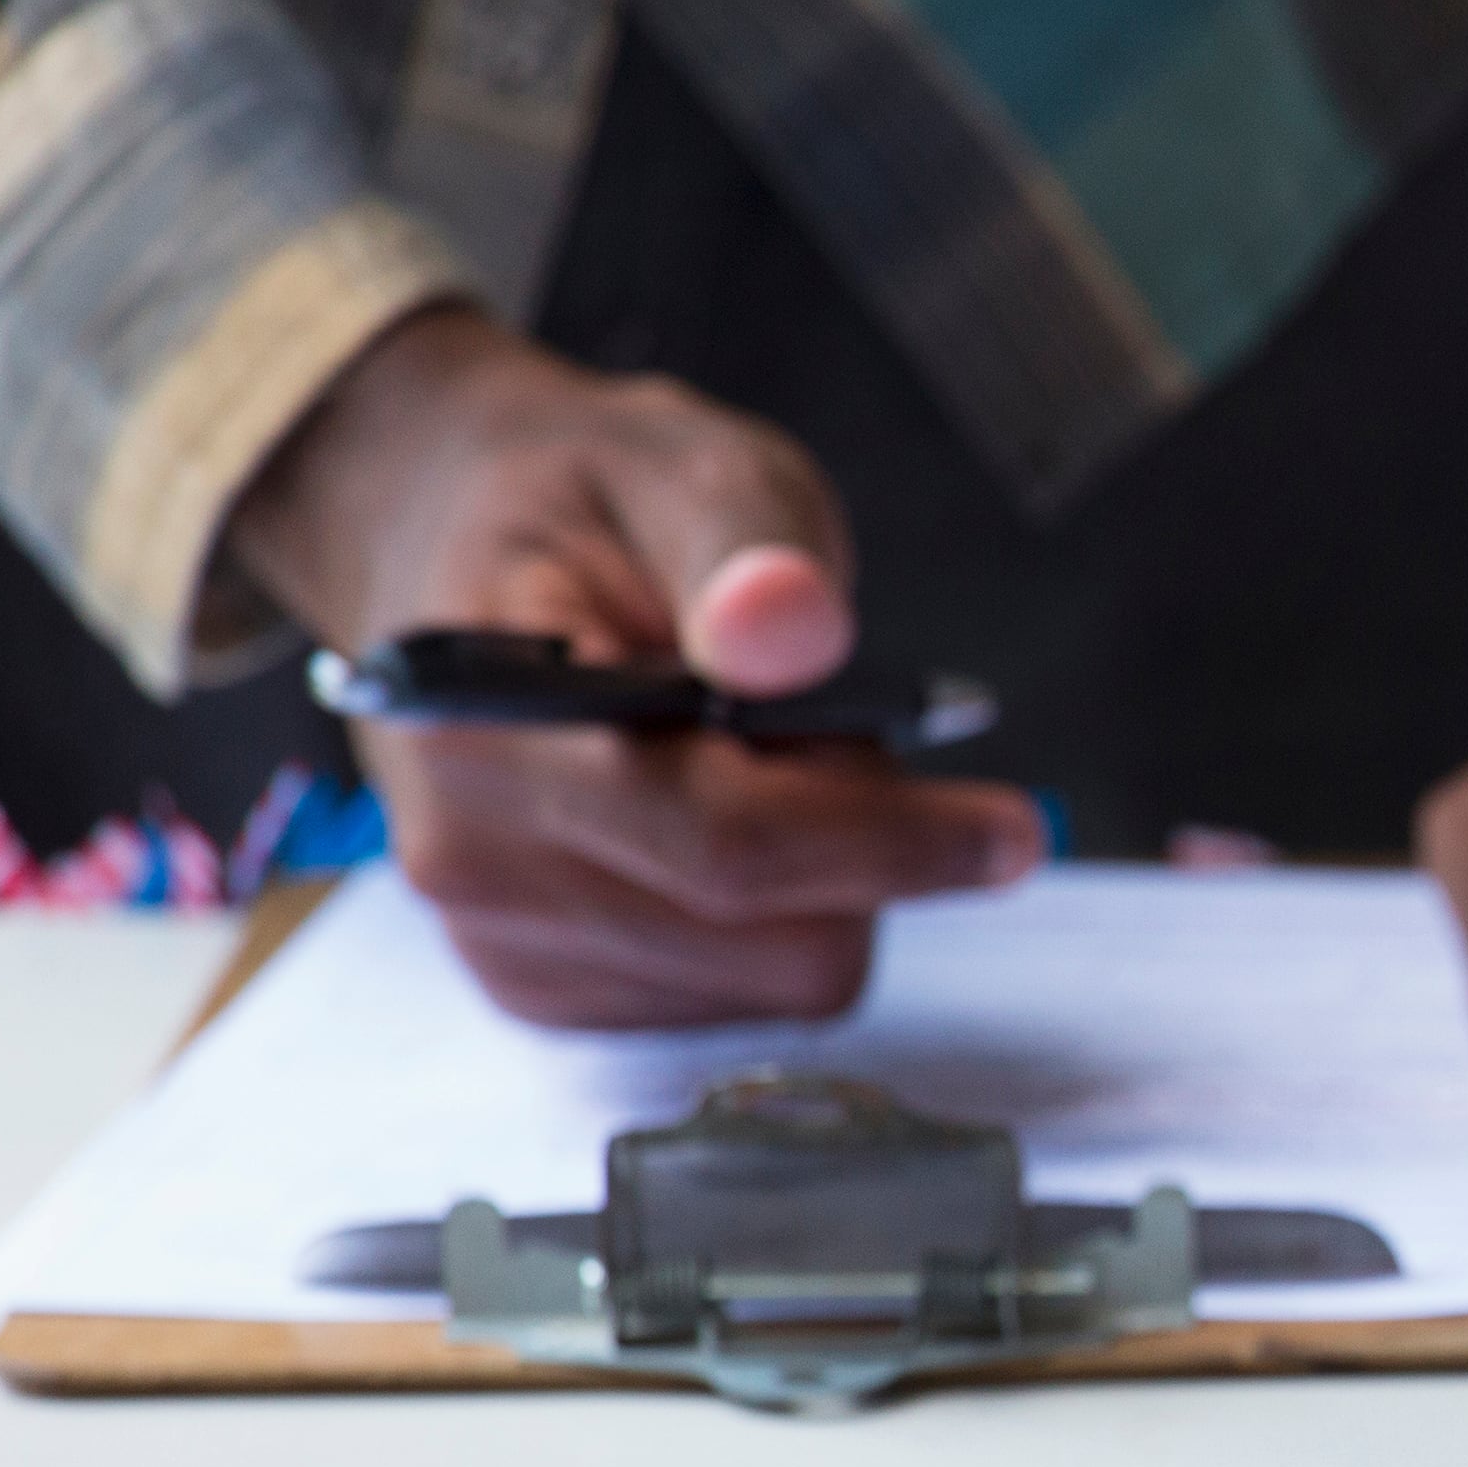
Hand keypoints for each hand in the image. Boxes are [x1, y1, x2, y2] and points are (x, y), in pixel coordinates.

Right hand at [225, 308, 1046, 1026]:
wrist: (451, 554)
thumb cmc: (581, 509)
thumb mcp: (684, 465)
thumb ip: (749, 544)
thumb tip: (792, 629)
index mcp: (486, 720)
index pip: (723, 839)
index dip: (889, 841)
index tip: (1016, 831)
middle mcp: (474, 856)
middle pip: (771, 934)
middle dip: (863, 842)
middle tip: (835, 729)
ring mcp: (502, 939)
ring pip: (772, 977)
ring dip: (828, 883)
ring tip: (761, 760)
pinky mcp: (545, 988)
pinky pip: (737, 1002)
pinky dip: (778, 923)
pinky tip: (725, 819)